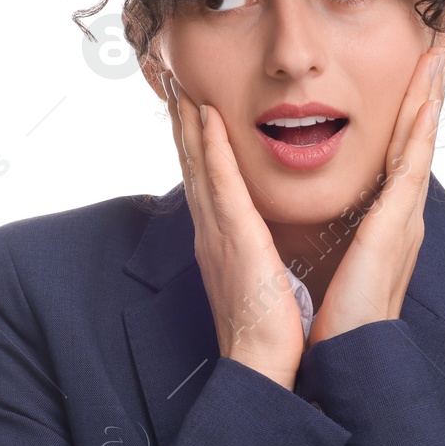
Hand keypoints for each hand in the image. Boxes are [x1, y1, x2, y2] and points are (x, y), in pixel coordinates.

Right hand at [160, 69, 306, 389]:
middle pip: (191, 163)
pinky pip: (219, 183)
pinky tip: (206, 117)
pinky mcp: (232, 238)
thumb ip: (259, 251)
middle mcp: (211, 230)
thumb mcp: (263, 279)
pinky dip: (209, 148)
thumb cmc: (272, 330)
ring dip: (189, 121)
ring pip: (198, 164)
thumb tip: (265, 237)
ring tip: (182, 83)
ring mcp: (216, 232)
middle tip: (172, 80)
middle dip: (181, 122)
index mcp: (222, 240)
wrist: (265, 365)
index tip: (191, 105)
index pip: (206, 179)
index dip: (195, 141)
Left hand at [308, 48, 444, 346]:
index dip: (406, 120)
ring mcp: (403, 221)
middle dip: (425, 100)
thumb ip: (336, 239)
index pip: (398, 160)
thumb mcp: (334, 266)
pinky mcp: (396, 229)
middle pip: (415, 145)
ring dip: (427, 103)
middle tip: (433, 56)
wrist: (345, 359)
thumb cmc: (333, 322)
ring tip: (434, 64)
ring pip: (418, 147)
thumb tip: (322, 223)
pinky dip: (419, 133)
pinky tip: (424, 105)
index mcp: (384, 226)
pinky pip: (411, 169)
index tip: (410, 84)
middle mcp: (401, 219)